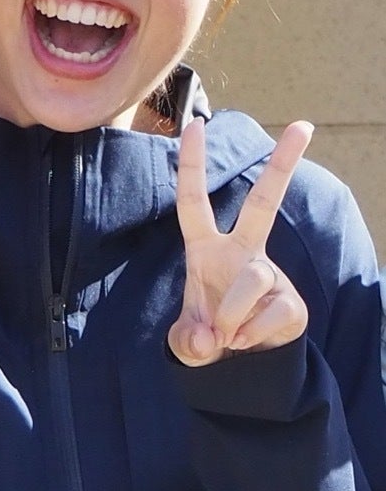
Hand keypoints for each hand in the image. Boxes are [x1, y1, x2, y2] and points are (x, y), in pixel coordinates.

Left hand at [168, 116, 311, 366]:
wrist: (237, 365)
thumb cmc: (206, 335)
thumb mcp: (186, 343)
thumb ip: (187, 342)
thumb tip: (207, 339)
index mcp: (206, 250)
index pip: (193, 204)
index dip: (192, 167)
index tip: (195, 125)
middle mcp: (240, 253)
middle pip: (263, 203)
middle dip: (283, 165)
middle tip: (305, 125)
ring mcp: (269, 275)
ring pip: (253, 278)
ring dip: (232, 312)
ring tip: (225, 336)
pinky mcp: (291, 302)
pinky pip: (272, 312)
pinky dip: (253, 333)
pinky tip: (246, 341)